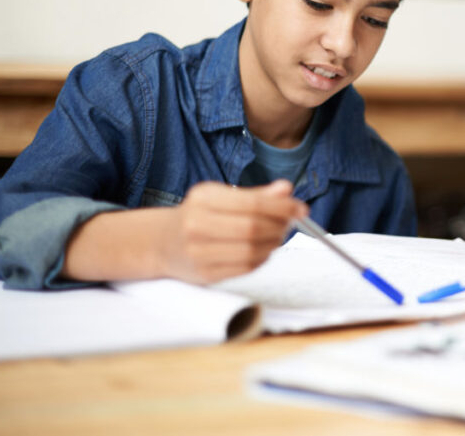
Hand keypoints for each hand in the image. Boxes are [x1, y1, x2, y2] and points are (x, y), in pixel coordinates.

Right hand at [160, 179, 307, 283]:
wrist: (163, 242)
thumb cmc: (200, 215)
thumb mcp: (222, 196)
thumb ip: (256, 195)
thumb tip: (286, 189)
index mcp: (203, 198)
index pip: (252, 203)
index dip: (282, 207)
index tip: (301, 209)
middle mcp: (197, 224)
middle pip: (253, 228)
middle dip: (279, 226)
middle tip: (290, 223)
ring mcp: (199, 252)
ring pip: (251, 250)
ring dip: (274, 244)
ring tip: (278, 235)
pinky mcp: (205, 274)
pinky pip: (245, 267)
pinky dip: (262, 258)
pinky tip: (264, 250)